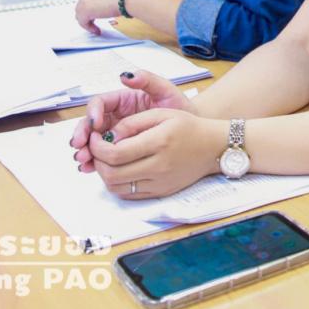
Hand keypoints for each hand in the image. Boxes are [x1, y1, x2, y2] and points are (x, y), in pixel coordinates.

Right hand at [70, 70, 195, 170]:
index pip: (100, 103)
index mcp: (123, 100)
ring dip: (85, 150)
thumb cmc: (178, 108)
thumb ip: (148, 80)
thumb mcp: (166, 91)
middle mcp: (115, 116)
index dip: (92, 113)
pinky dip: (94, 162)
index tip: (94, 124)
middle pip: (90, 124)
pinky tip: (89, 169)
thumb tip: (125, 75)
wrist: (191, 131)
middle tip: (80, 146)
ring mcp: (116, 134)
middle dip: (83, 134)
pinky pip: (102, 156)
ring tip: (83, 160)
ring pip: (93, 141)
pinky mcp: (120, 150)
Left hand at [75, 0, 125, 33]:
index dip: (91, 7)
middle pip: (81, 6)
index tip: (97, 13)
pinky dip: (89, 27)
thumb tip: (113, 5)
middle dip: (87, 14)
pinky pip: (82, 22)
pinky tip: (97, 30)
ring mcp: (85, 1)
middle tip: (93, 22)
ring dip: (86, 21)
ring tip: (95, 27)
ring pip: (79, 14)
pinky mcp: (85, 11)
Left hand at [85, 109, 226, 198]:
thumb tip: (108, 136)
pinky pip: (129, 195)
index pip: (115, 153)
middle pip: (112, 174)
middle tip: (97, 149)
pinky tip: (120, 170)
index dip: (97, 146)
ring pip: (117, 187)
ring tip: (107, 159)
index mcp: (159, 142)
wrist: (213, 147)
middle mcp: (159, 166)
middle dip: (97, 161)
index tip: (94, 137)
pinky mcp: (160, 193)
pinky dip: (117, 184)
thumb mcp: (161, 113)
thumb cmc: (188, 126)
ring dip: (104, 174)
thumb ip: (132, 123)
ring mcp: (160, 183)